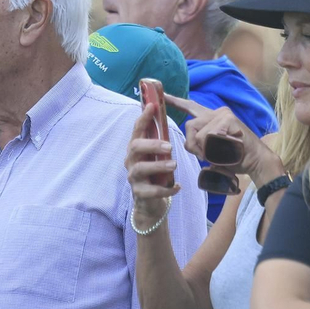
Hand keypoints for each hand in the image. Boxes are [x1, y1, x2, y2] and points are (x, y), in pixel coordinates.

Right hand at [124, 101, 180, 228]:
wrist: (150, 202)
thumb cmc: (156, 173)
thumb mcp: (157, 155)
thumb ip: (161, 140)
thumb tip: (167, 118)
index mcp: (136, 148)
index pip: (137, 130)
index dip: (143, 118)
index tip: (152, 106)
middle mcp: (131, 161)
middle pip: (135, 147)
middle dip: (152, 144)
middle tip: (170, 146)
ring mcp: (134, 177)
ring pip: (142, 169)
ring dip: (159, 165)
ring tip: (174, 165)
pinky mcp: (140, 193)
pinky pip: (153, 191)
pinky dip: (167, 189)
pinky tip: (178, 187)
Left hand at [165, 95, 283, 183]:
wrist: (257, 162)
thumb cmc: (234, 158)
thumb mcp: (211, 150)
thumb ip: (199, 143)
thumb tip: (188, 143)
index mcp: (212, 117)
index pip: (190, 107)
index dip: (175, 102)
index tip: (162, 94)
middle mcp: (216, 112)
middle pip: (189, 126)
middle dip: (193, 146)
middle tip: (208, 156)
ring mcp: (223, 114)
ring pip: (197, 135)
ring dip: (203, 150)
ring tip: (219, 154)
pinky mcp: (228, 120)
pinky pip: (207, 137)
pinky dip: (213, 150)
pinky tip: (226, 151)